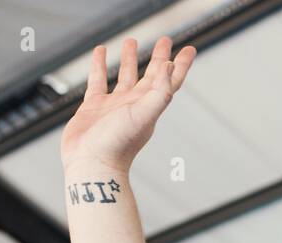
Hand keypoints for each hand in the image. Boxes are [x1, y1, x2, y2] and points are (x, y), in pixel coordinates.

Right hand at [60, 35, 194, 172]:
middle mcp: (135, 105)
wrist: (92, 164)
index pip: (170, 80)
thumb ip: (159, 92)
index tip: (188, 49)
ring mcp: (115, 106)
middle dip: (157, 57)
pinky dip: (99, 65)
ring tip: (130, 41)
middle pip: (151, 75)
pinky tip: (100, 52)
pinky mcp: (94, 107)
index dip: (180, 64)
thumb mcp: (144, 115)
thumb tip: (170, 65)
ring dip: (129, 59)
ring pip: (124, 76)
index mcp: (150, 106)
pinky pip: (98, 80)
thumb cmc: (118, 145)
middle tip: (163, 39)